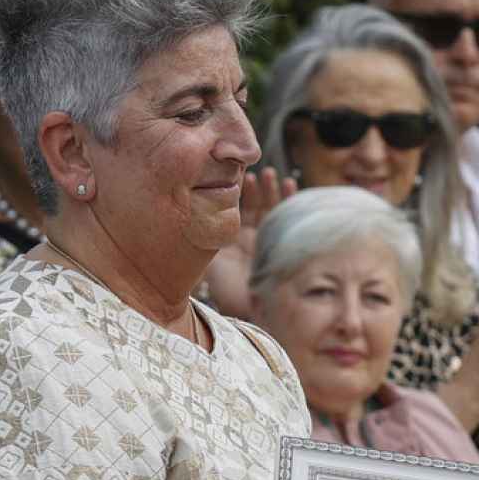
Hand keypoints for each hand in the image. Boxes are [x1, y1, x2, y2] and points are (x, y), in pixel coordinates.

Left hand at [203, 168, 297, 318]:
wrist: (249, 309)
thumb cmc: (225, 288)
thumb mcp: (207, 256)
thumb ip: (203, 235)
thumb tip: (189, 210)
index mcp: (227, 234)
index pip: (229, 204)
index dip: (231, 187)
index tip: (230, 171)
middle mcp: (246, 233)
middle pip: (251, 202)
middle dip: (253, 186)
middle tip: (251, 170)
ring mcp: (264, 236)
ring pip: (268, 205)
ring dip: (269, 189)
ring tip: (269, 174)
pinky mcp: (280, 240)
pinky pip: (285, 215)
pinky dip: (288, 198)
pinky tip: (289, 183)